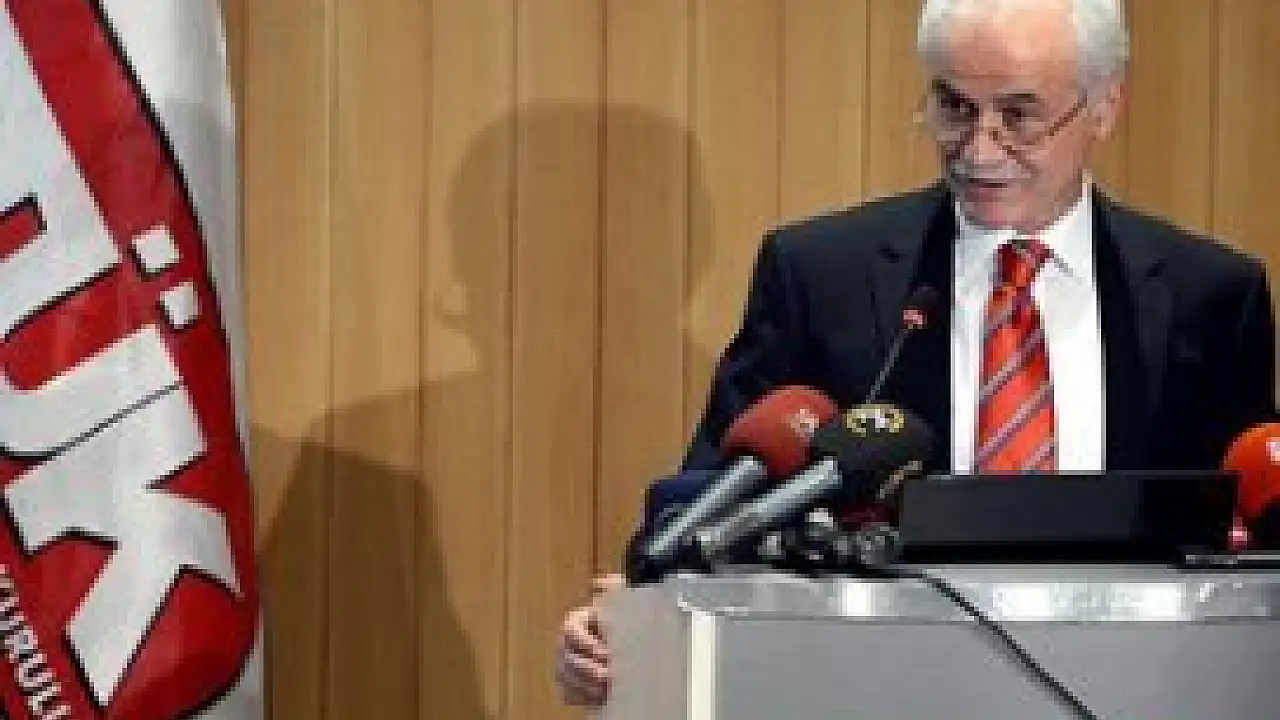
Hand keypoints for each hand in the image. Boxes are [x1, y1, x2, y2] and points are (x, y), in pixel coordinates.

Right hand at [555, 574, 624, 705]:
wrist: (623, 651)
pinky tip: (598, 698)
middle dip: (587, 668)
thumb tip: (601, 582)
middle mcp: (564, 645)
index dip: (586, 643)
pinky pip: (567, 694)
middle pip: (565, 658)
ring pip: (564, 677)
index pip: (569, 631)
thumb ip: (612, 589)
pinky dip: (582, 698)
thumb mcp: (618, 603)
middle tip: (608, 675)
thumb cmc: (619, 625)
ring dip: (585, 685)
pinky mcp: (568, 686)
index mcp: (575, 623)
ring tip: (606, 689)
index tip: (606, 653)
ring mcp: (564, 666)